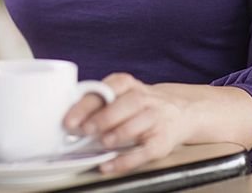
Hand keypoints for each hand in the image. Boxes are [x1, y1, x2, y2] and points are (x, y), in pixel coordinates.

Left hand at [63, 73, 192, 174]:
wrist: (181, 113)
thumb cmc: (142, 107)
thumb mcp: (123, 97)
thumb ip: (100, 103)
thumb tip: (70, 119)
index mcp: (130, 86)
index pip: (110, 88)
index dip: (89, 103)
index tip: (71, 118)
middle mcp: (146, 99)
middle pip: (128, 102)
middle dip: (104, 116)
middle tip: (85, 130)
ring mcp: (157, 118)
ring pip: (141, 121)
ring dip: (119, 132)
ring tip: (103, 142)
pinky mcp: (163, 140)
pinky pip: (146, 150)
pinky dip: (127, 159)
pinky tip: (110, 164)